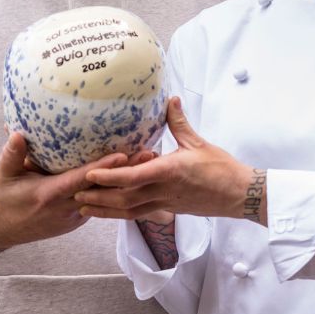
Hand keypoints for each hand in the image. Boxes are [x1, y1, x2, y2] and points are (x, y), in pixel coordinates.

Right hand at [0, 133, 139, 255]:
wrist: (6, 229)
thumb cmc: (6, 196)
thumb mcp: (3, 175)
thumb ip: (11, 155)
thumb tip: (16, 132)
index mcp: (50, 194)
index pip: (82, 180)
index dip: (103, 168)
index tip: (123, 155)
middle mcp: (67, 207)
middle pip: (102, 189)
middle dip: (127, 172)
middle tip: (149, 154)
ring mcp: (76, 216)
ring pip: (105, 197)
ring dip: (126, 181)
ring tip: (148, 160)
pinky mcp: (79, 220)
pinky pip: (100, 203)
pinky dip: (115, 190)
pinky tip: (132, 174)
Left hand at [75, 97, 267, 224]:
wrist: (239, 195)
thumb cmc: (221, 168)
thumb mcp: (198, 142)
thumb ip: (179, 122)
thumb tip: (170, 99)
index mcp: (169, 172)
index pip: (133, 177)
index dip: (109, 177)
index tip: (90, 175)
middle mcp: (163, 191)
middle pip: (124, 199)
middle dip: (98, 199)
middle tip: (75, 195)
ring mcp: (166, 203)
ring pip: (130, 211)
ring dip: (105, 211)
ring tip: (84, 208)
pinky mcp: (169, 210)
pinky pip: (141, 214)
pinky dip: (122, 213)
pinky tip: (110, 211)